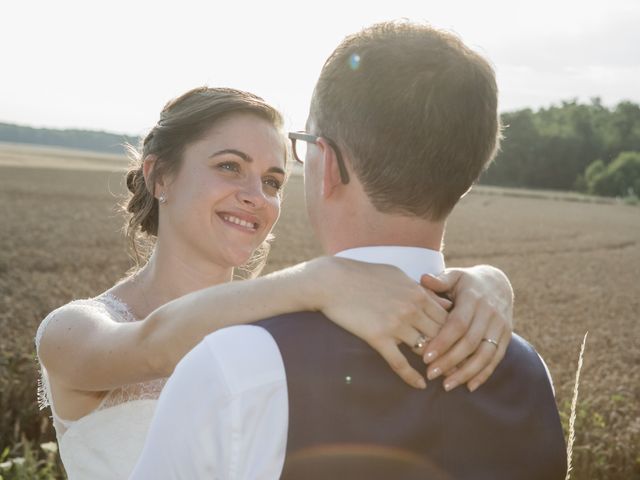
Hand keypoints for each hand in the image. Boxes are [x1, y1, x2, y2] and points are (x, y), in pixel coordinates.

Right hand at [313, 257, 451, 388]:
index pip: (448, 317)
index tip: (463, 346)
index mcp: (418, 293)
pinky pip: (400, 362)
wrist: (332, 281)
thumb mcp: (398, 275)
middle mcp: (411, 308)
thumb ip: (423, 289)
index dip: (457, 334)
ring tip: (443, 377)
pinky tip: (420, 385)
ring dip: (435, 365)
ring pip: (424, 349)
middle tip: (461, 366)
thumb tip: (444, 301)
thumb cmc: (363, 275)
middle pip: (442, 335)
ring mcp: (395, 324)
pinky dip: (412, 376)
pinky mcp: (378, 336)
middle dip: (453, 352)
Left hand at [420, 265, 513, 391]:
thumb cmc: (467, 281)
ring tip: (447, 385)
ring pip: (485, 354)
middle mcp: (489, 313)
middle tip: (430, 374)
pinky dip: (484, 374)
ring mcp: (500, 326)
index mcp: (473, 298)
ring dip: (466, 372)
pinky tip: (469, 386)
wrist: (498, 282)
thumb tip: (424, 279)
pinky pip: (496, 358)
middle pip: (470, 342)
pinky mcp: (506, 336)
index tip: (425, 357)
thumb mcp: (454, 275)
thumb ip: (440, 280)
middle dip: (450, 361)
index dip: (442, 341)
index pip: (457, 324)